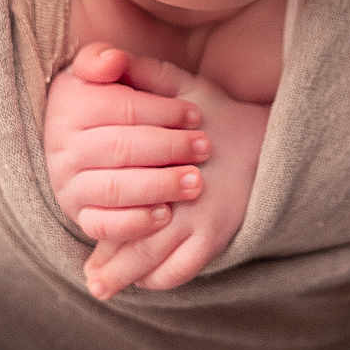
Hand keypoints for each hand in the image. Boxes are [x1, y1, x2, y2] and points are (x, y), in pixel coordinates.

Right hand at [43, 41, 209, 244]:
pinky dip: (135, 223)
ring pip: (114, 189)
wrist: (90, 140)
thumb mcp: (109, 72)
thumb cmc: (112, 100)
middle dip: (169, 147)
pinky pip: (103, 226)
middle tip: (205, 147)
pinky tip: (166, 214)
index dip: (162, 111)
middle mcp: (62, 148)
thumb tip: (115, 60)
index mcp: (69, 106)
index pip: (120, 108)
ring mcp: (68, 185)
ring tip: (196, 182)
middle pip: (120, 148)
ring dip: (160, 186)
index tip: (196, 115)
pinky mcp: (79, 216)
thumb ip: (106, 58)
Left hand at [82, 55, 270, 299]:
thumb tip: (108, 60)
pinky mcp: (219, 236)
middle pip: (143, 238)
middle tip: (89, 282)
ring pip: (161, 258)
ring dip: (130, 275)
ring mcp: (206, 220)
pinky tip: (144, 279)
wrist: (268, 140)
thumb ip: (144, 73)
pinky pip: (187, 267)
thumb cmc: (216, 112)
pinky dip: (163, 277)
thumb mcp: (183, 85)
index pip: (130, 191)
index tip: (80, 222)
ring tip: (102, 288)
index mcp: (175, 158)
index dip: (104, 214)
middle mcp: (189, 196)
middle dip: (114, 262)